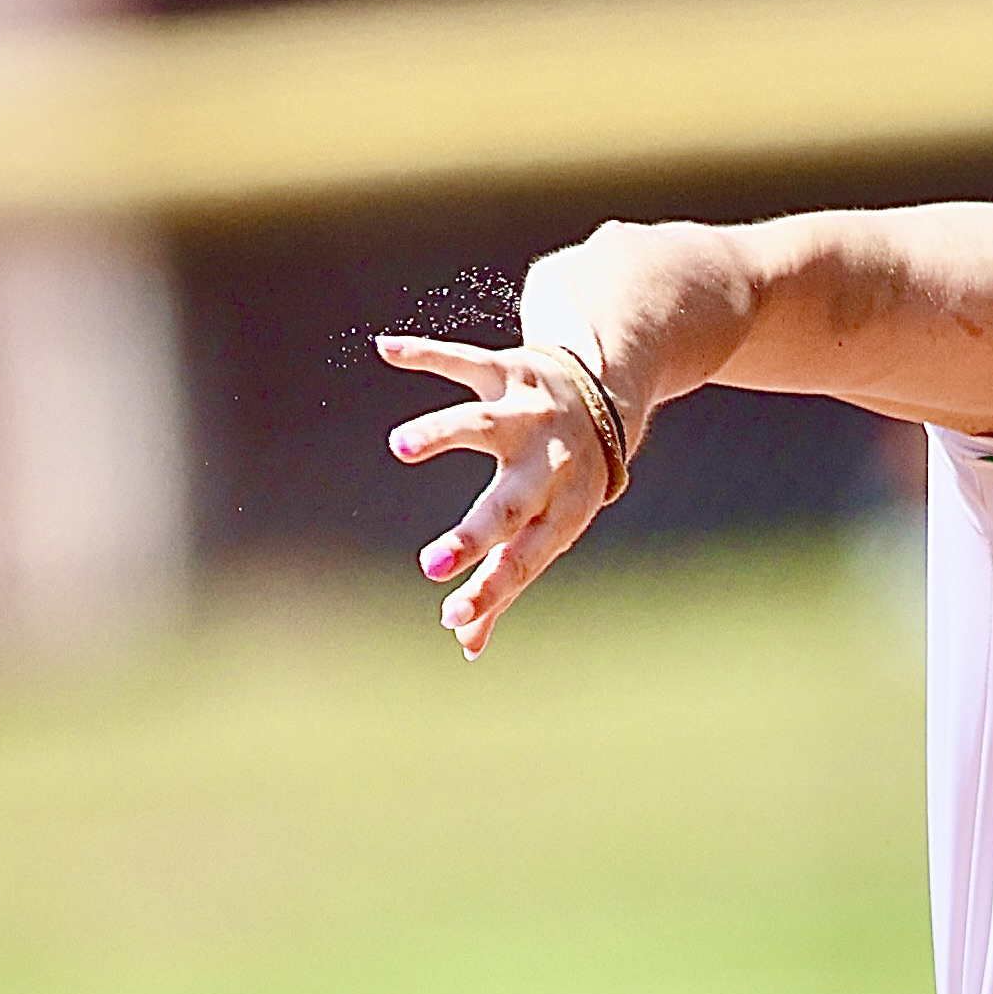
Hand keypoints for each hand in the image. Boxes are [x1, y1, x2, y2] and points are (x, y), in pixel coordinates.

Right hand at [379, 334, 620, 658]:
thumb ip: (503, 583)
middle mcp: (549, 464)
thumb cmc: (564, 481)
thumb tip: (466, 643)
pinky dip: (426, 353)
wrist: (606, 394)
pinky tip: (385, 350)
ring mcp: (529, 413)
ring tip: (401, 447)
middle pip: (510, 503)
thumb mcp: (549, 528)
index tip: (451, 617)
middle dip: (474, 536)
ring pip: (483, 425)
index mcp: (560, 511)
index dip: (492, 590)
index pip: (525, 559)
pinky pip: (465, 360)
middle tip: (433, 565)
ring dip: (443, 435)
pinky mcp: (510, 370)